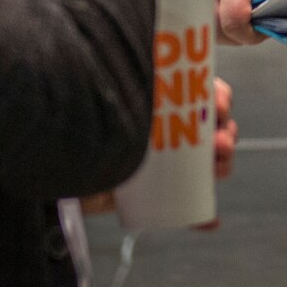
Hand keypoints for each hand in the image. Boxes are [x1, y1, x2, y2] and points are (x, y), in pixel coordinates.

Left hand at [79, 78, 238, 227]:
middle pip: (213, 128)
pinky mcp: (158, 194)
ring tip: (218, 169)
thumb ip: (128, 92)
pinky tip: (211, 220)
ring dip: (222, 166)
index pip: (204, 93)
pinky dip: (202, 215)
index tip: (221, 105)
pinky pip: (187, 205)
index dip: (220, 98)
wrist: (61, 173)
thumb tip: (147, 66)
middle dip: (226, 134)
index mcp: (165, 103)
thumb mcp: (116, 108)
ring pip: (208, 163)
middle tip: (220, 142)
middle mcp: (170, 130)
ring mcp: (166, 163)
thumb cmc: (86, 131)